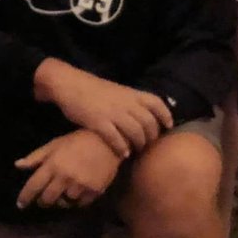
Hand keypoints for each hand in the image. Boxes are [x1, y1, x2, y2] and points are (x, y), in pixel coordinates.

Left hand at [15, 129, 121, 209]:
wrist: (108, 142)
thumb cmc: (78, 141)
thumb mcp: (55, 144)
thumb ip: (36, 157)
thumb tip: (18, 166)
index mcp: (53, 165)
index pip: (33, 186)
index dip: (25, 197)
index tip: (20, 205)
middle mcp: (64, 178)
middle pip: (47, 200)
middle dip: (43, 201)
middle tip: (44, 199)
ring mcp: (80, 186)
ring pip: (64, 203)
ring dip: (61, 200)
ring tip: (63, 193)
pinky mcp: (94, 192)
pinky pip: (80, 204)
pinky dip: (76, 201)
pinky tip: (77, 192)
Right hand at [34, 59, 172, 156]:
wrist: (69, 84)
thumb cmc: (92, 89)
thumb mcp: (116, 91)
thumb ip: (129, 101)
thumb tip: (142, 116)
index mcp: (130, 93)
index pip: (156, 103)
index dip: (165, 115)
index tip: (168, 126)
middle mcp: (125, 103)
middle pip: (148, 123)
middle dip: (151, 137)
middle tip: (147, 145)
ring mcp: (113, 113)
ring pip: (135, 132)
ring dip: (138, 144)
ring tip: (134, 150)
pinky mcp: (99, 122)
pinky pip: (116, 138)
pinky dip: (122, 148)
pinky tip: (122, 153)